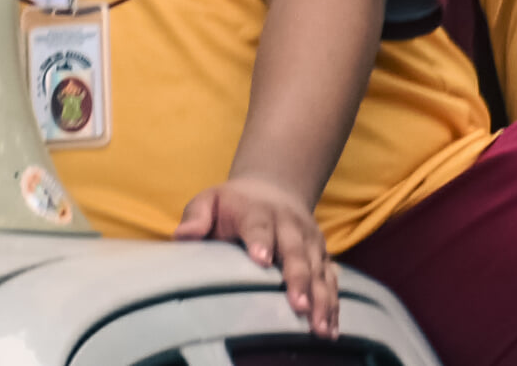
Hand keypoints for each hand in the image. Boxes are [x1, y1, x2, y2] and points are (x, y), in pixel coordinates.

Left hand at [175, 173, 338, 334]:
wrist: (273, 188)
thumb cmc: (234, 204)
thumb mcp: (210, 200)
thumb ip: (197, 215)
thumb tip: (183, 236)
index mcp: (258, 210)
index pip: (259, 226)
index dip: (261, 241)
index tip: (261, 259)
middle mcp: (289, 225)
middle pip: (294, 251)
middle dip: (298, 278)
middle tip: (298, 305)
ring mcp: (309, 241)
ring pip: (318, 269)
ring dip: (321, 297)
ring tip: (319, 326)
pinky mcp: (322, 256)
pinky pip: (331, 280)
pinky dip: (334, 303)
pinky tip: (331, 327)